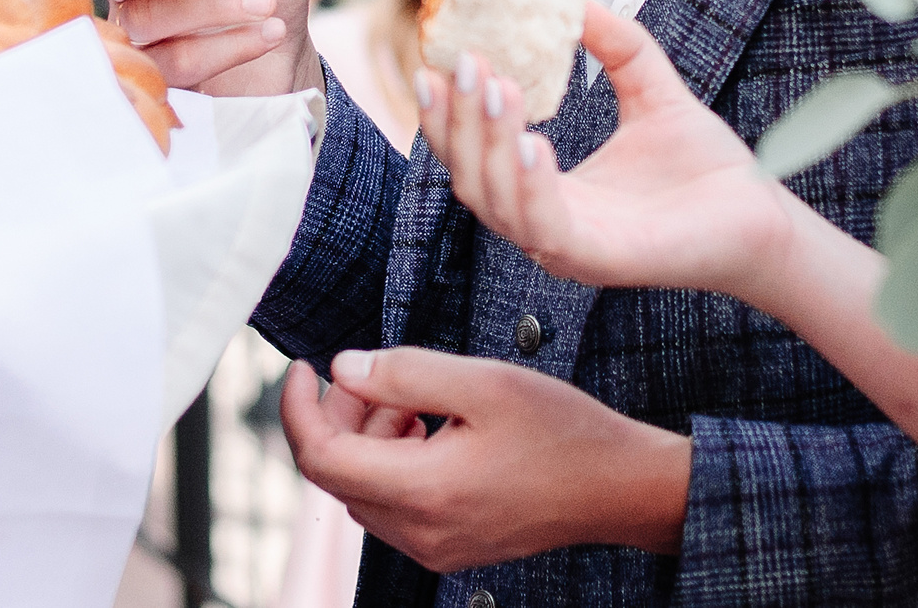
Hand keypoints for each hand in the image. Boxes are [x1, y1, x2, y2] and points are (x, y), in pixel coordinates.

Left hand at [281, 347, 689, 568]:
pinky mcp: (451, 548)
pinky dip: (393, 464)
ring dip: (368, 440)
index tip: (301, 368)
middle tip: (373, 374)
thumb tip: (344, 369)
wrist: (619, 488)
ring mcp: (435, 547)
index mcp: (424, 490)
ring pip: (364, 491)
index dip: (297, 409)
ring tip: (412, 400)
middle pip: (337, 475)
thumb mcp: (484, 381)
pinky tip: (430, 430)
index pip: (321, 457)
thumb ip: (406, 372)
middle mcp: (421, 531)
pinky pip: (394, 507)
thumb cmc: (562, 431)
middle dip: (340, 417)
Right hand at [420, 3, 801, 305]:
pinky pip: (544, 226)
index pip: (476, 154)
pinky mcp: (597, 260)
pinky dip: (528, 185)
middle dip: (458, 120)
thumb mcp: (653, 91)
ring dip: (488, 143)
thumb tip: (580, 0)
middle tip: (464, 63)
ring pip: (494, 201)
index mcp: (548, 189)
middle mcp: (545, 221)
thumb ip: (618, 47)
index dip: (451, 112)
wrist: (760, 211)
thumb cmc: (708, 167)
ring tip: (499, 88)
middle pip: (470, 177)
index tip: (440, 61)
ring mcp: (566, 246)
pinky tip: (533, 141)